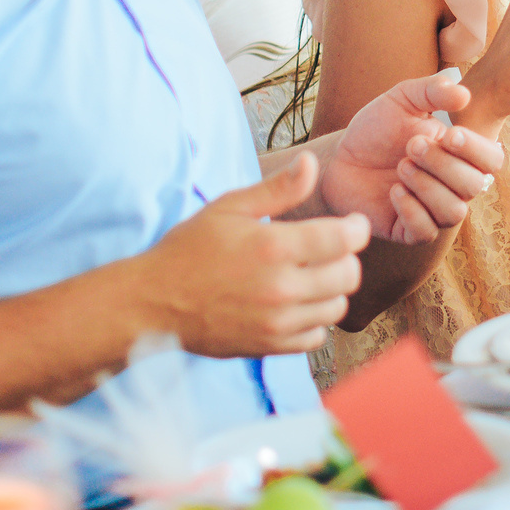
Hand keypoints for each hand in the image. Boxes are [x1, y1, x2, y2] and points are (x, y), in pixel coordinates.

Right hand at [137, 156, 370, 355]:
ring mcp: (276, 322)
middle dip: (345, 258)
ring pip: (336, 307)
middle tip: (328, 250)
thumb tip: (310, 163)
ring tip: (311, 276)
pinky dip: (313, 320)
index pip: (344, 240)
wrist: (153, 302)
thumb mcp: (229, 207)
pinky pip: (316, 336)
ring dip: (331, 290)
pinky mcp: (269, 347)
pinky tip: (295, 304)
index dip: (356, 228)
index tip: (351, 224)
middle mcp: (280, 288)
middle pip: (348, 275)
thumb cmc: (189, 249)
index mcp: (273, 247)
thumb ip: (277, 188)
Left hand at [323, 68, 505, 242]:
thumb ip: (433, 91)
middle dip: (443, 164)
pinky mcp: (408, 231)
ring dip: (428, 187)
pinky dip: (411, 210)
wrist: (340, 158)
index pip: (492, 160)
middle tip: (411, 146)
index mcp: (460, 154)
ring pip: (454, 212)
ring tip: (402, 167)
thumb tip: (464, 95)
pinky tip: (394, 191)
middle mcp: (453, 186)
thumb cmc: (376, 128)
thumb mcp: (402, 99)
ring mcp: (433, 210)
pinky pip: (426, 232)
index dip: (476, 150)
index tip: (449, 135)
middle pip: (474, 185)